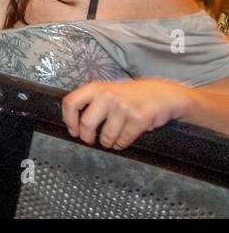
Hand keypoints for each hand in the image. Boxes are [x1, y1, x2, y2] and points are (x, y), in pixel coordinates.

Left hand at [61, 78, 189, 150]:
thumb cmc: (134, 95)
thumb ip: (93, 101)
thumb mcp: (109, 90)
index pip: (71, 102)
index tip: (72, 130)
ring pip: (106, 136)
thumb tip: (74, 121)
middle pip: (86, 124)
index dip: (68, 120)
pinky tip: (121, 141)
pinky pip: (123, 140)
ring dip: (107, 143)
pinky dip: (121, 144)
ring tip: (109, 141)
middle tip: (90, 140)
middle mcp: (108, 95)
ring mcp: (124, 107)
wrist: (164, 94)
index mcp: (97, 87)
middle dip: (87, 137)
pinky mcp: (139, 118)